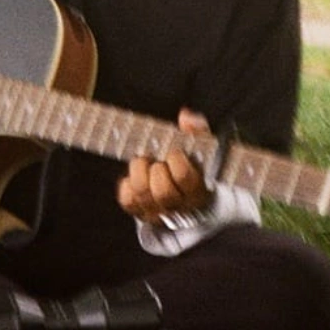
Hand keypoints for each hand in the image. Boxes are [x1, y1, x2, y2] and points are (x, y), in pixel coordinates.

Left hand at [117, 108, 214, 224]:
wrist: (187, 199)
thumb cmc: (194, 168)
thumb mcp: (201, 149)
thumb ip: (197, 131)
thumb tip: (185, 117)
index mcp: (198, 191)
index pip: (184, 177)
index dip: (175, 159)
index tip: (174, 150)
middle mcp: (178, 206)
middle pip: (162, 191)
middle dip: (157, 169)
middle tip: (157, 158)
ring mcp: (157, 212)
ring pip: (142, 194)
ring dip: (140, 172)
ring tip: (145, 161)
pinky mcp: (139, 212)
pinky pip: (127, 199)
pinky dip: (128, 184)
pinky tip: (136, 176)